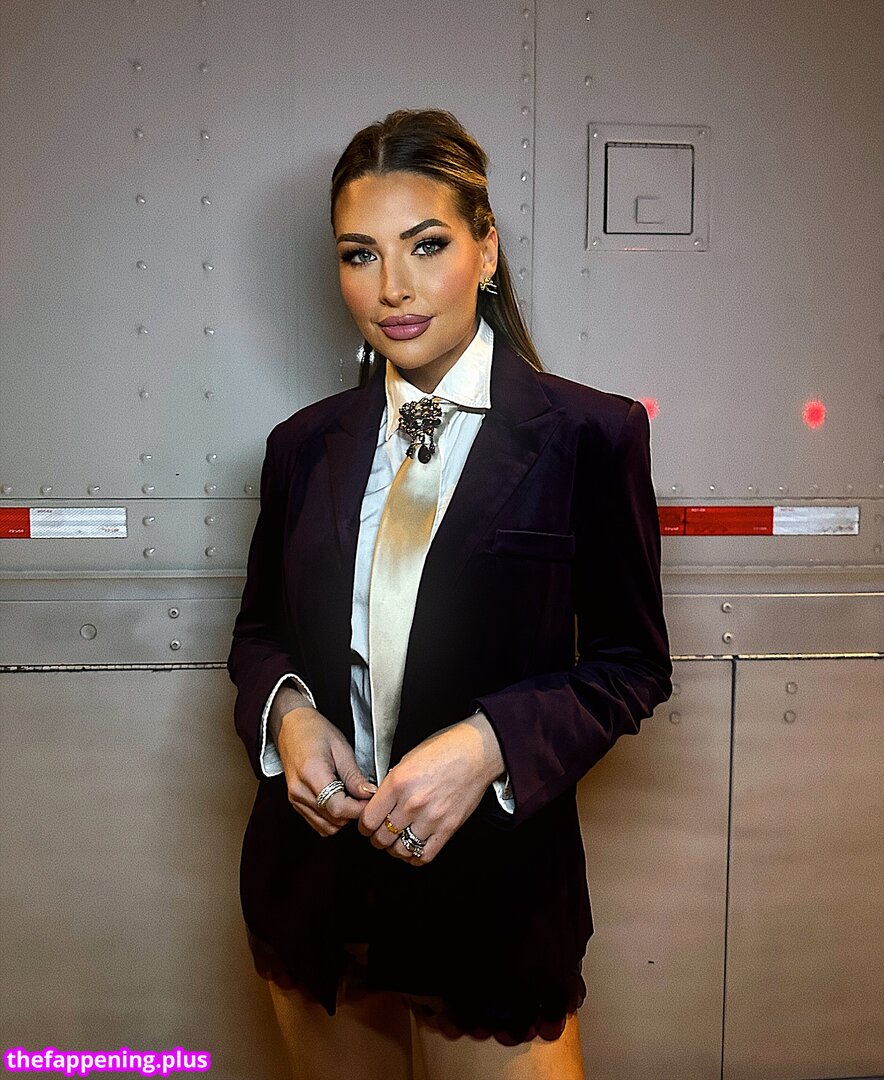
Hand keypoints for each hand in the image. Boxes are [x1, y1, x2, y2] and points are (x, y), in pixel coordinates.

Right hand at [275, 698, 376, 836]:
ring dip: (343, 818)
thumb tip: (369, 794)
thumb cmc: (315, 731)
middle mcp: (299, 792)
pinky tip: (339, 801)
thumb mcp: (341, 748)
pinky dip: (332, 819)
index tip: (371, 799)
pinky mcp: (295, 803)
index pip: (338, 808)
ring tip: (351, 797)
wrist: (290, 726)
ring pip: (327, 827)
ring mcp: (295, 799)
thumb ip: (354, 776)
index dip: (359, 809)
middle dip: (354, 812)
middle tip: (364, 796)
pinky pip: (318, 823)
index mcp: (311, 774)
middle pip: (333, 820)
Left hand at [358, 712, 504, 865]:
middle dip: (377, 838)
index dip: (363, 826)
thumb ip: (392, 783)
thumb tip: (379, 801)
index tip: (366, 825)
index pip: (368, 819)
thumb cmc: (445, 748)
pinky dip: (414, 856)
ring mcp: (431, 818)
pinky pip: (424, 855)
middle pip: (382, 837)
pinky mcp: (448, 828)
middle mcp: (412, 803)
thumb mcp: (408, 758)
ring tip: (396, 841)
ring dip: (394, 848)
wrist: (477, 752)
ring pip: (400, 850)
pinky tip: (413, 847)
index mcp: (398, 782)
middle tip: (379, 833)